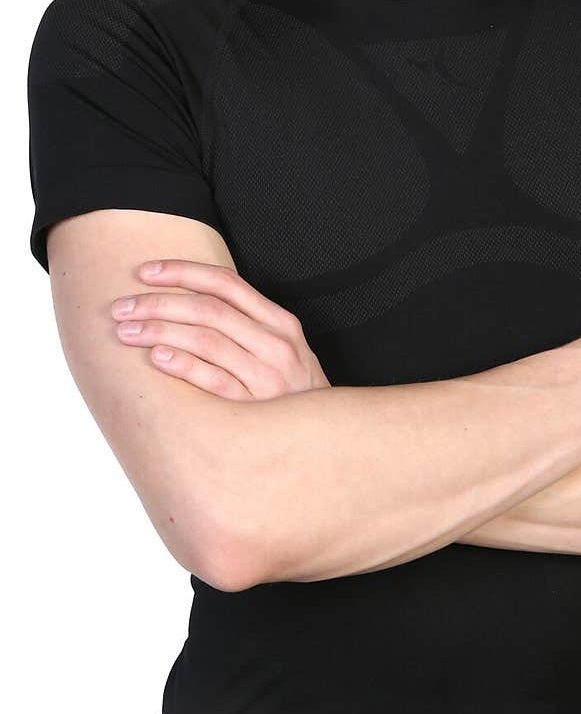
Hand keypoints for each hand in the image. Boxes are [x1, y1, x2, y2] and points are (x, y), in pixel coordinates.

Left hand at [110, 259, 331, 399]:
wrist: (326, 442)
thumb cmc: (293, 394)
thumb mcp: (282, 351)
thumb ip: (247, 326)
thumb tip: (189, 304)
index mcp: (280, 322)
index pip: (226, 283)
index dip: (182, 272)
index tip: (144, 271)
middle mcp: (276, 343)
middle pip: (208, 309)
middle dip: (159, 302)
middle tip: (121, 306)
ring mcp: (267, 375)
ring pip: (206, 339)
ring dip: (160, 330)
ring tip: (127, 332)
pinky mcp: (256, 408)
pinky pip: (213, 380)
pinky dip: (183, 365)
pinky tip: (156, 357)